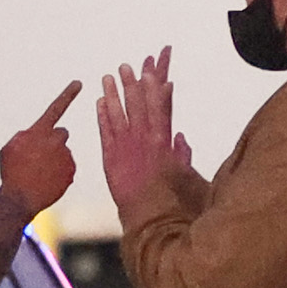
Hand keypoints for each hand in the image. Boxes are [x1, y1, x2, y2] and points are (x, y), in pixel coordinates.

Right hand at [0, 81, 80, 216]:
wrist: (20, 198)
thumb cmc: (11, 172)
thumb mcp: (10, 148)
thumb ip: (26, 136)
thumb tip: (36, 134)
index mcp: (40, 131)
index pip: (56, 108)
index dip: (68, 94)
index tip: (78, 83)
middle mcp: (56, 140)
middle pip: (61, 133)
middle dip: (53, 141)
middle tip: (39, 157)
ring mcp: (66, 156)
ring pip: (62, 153)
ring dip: (54, 160)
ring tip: (39, 174)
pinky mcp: (72, 171)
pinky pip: (67, 168)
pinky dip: (59, 174)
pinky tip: (47, 182)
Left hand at [94, 50, 192, 208]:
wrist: (151, 221)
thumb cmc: (173, 202)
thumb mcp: (186, 177)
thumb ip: (183, 154)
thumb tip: (181, 137)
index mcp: (164, 143)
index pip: (161, 108)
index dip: (156, 88)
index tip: (153, 71)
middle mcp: (145, 141)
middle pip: (138, 105)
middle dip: (133, 84)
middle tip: (126, 66)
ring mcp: (126, 148)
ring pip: (119, 115)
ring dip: (114, 94)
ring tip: (108, 77)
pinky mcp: (110, 159)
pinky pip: (105, 132)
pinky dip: (102, 116)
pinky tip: (99, 102)